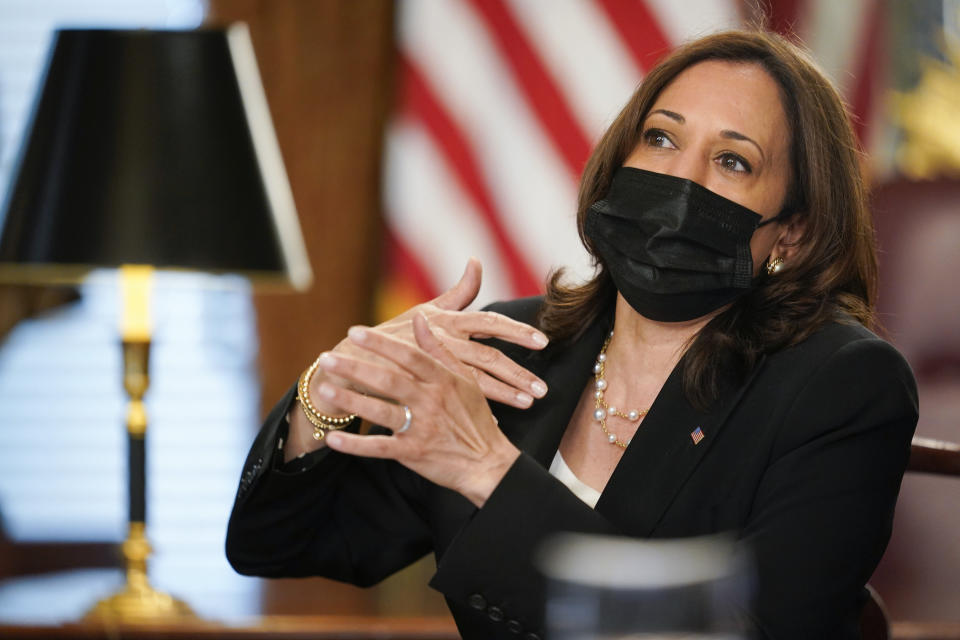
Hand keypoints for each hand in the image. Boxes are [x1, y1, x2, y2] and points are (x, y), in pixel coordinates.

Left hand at [315, 313, 520, 507]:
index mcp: (443, 380)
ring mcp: (422, 428)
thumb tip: (419, 320)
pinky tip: (333, 439)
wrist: (487, 463)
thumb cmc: (475, 418)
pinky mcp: (413, 453)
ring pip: (382, 412)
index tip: (356, 332)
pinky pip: (379, 448)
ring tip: (325, 390)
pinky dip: (356, 445)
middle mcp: (432, 402)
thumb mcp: (465, 379)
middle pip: (389, 381)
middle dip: (356, 368)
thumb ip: (439, 349)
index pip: (409, 356)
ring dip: (351, 401)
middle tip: (327, 358)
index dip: (382, 344)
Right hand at [334, 258, 547, 408]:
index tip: (544, 342)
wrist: (354, 359)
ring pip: (475, 380)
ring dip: (504, 393)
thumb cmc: (395, 333)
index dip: (517, 331)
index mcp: (448, 320)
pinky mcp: (420, 386)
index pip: (489, 322)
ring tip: (528, 403)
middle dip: (518, 372)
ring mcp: (431, 364)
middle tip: (543, 389)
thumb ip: (458, 292)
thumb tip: (476, 262)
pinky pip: (453, 399)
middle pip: (488, 355)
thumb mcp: (427, 309)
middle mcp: (443, 339)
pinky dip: (475, 410)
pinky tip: (496, 421)